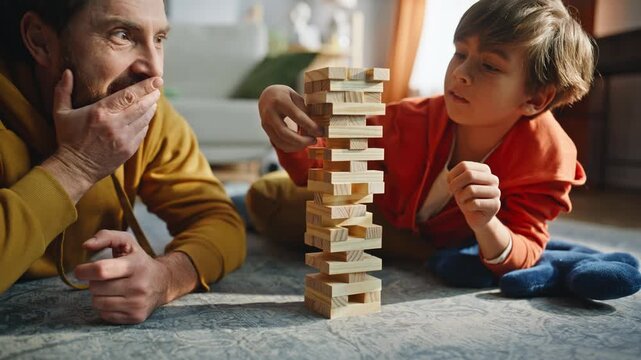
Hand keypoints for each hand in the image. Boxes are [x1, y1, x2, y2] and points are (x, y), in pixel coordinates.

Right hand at [51, 69, 161, 184]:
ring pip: (145, 119)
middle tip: (157, 87)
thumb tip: (68, 71)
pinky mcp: (129, 150)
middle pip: (141, 106)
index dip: (145, 86)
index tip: (156, 80)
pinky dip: (146, 122)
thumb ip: (63, 90)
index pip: (129, 95)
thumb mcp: (61, 113)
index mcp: (100, 112)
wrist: (75, 168)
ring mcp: (124, 138)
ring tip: (153, 100)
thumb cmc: (68, 138)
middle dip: (152, 95)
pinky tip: (146, 117)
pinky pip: (142, 132)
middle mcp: (115, 124)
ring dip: (151, 108)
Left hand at [74, 230, 169, 323]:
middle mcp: (139, 286)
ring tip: (110, 288)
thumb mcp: (127, 242)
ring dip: (98, 295)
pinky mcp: (135, 317)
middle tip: (104, 278)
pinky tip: (116, 298)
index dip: (84, 270)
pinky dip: (105, 307)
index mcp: (135, 265)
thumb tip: (86, 246)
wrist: (163, 282)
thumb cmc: (139, 261)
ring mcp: (138, 304)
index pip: (101, 270)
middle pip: (96, 288)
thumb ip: (105, 236)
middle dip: (94, 282)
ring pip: (97, 303)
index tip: (80, 270)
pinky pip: (104, 315)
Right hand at [258, 84, 322, 151]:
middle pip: (285, 133)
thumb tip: (315, 128)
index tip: (320, 132)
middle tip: (314, 140)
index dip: (310, 126)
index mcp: (280, 101)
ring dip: (297, 146)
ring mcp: (266, 123)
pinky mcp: (266, 130)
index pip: (296, 116)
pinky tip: (300, 144)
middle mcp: (270, 113)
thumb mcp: (296, 97)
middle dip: (302, 141)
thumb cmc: (285, 95)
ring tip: (309, 142)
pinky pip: (278, 143)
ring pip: (281, 141)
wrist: (266, 95)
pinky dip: (290, 147)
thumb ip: (304, 111)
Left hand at [448, 161, 500, 229]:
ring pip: (471, 190)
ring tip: (464, 201)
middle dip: (456, 185)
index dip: (452, 176)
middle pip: (469, 174)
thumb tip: (449, 177)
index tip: (451, 184)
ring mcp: (496, 192)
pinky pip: (475, 203)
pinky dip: (467, 206)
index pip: (464, 165)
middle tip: (455, 194)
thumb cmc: (466, 198)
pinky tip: (471, 208)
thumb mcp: (458, 185)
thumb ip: (454, 178)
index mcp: (485, 170)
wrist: (477, 217)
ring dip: (461, 197)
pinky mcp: (495, 205)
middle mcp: (493, 179)